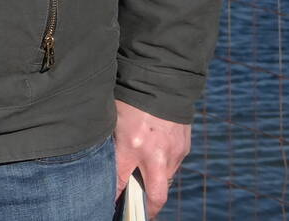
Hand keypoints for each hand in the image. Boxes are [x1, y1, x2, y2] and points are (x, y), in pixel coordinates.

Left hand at [114, 100, 190, 215]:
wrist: (162, 81)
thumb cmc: (130, 98)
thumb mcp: (113, 119)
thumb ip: (112, 144)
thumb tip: (105, 163)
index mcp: (132, 146)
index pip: (121, 181)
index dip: (114, 195)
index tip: (110, 204)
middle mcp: (156, 154)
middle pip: (155, 196)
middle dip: (148, 209)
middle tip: (137, 212)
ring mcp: (173, 153)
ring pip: (165, 182)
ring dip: (155, 186)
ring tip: (142, 186)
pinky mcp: (183, 149)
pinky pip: (172, 167)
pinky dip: (163, 170)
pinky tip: (152, 165)